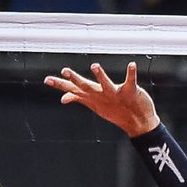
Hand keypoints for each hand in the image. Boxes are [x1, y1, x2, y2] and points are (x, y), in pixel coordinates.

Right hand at [44, 62, 160, 137]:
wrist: (139, 123)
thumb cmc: (116, 111)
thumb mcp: (95, 104)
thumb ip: (79, 98)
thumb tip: (63, 98)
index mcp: (93, 96)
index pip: (74, 90)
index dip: (61, 85)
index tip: (47, 80)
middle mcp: (102, 95)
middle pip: (87, 87)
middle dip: (76, 80)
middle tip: (66, 71)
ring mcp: (116, 94)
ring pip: (106, 84)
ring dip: (101, 76)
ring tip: (95, 66)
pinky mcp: (131, 92)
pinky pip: (130, 81)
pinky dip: (131, 73)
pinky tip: (132, 64)